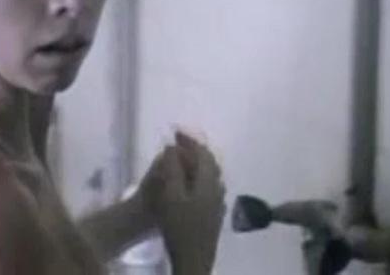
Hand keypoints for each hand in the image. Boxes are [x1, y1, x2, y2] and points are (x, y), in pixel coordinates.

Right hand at [137, 131, 225, 272]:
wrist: (193, 259)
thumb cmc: (179, 226)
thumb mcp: (171, 195)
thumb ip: (173, 169)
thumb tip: (174, 147)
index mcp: (208, 181)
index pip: (203, 153)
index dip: (190, 140)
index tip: (175, 131)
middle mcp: (218, 189)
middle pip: (209, 162)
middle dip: (194, 149)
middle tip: (178, 142)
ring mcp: (218, 203)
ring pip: (210, 175)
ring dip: (196, 163)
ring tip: (181, 160)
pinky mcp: (214, 214)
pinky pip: (208, 187)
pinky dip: (197, 177)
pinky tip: (188, 184)